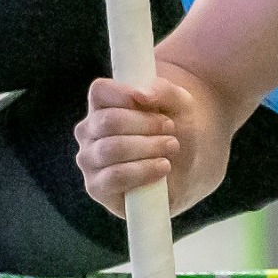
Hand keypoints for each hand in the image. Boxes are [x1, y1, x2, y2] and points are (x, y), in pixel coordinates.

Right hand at [75, 76, 213, 217]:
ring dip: (148, 147)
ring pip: (111, 149)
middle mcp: (89, 131)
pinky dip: (142, 171)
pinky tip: (163, 167)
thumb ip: (163, 90)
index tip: (148, 102)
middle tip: (171, 128)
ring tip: (171, 147)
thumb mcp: (180, 103)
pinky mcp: (96, 187)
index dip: (124, 94)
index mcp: (102, 105)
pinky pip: (113, 177)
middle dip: (146, 125)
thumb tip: (140, 94)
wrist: (188, 168)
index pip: (100, 91)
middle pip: (109, 121)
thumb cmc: (175, 131)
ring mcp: (90, 160)